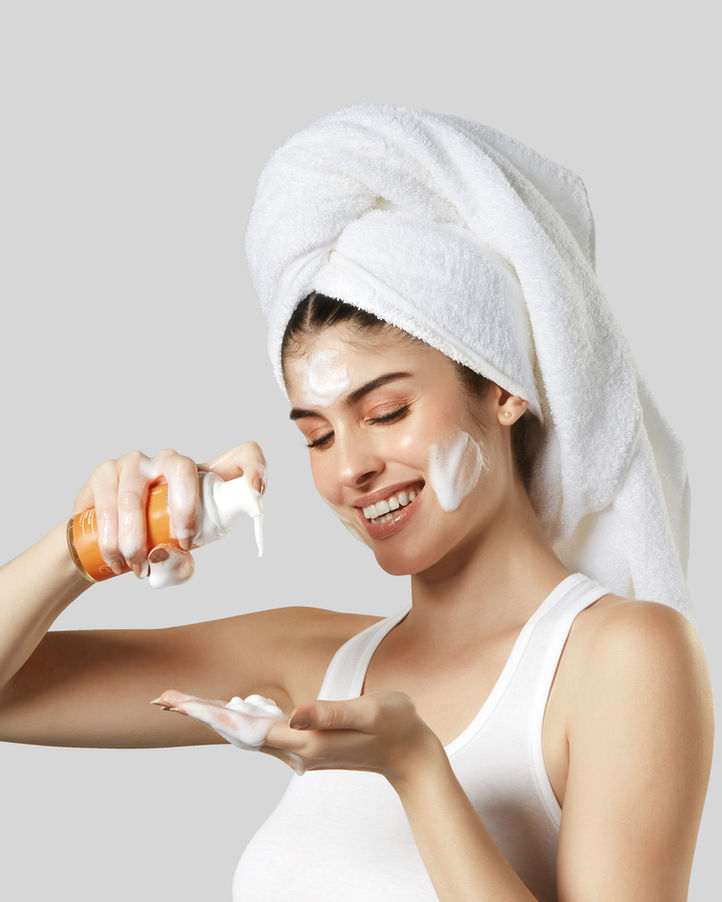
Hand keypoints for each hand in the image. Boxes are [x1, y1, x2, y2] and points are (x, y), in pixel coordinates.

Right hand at [73, 442, 266, 582]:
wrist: (99, 539)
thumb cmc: (151, 539)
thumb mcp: (176, 554)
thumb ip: (181, 562)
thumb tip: (165, 554)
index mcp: (199, 477)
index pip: (238, 455)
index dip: (253, 466)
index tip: (257, 489)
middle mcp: (168, 461)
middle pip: (182, 467)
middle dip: (183, 508)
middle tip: (180, 542)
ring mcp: (135, 463)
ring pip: (136, 495)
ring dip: (135, 538)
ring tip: (137, 566)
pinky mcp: (105, 473)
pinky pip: (107, 502)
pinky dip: (111, 536)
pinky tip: (115, 558)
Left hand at [152, 687, 441, 785]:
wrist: (411, 756)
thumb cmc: (394, 727)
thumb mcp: (368, 713)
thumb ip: (330, 713)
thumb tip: (294, 713)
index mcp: (305, 741)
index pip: (244, 726)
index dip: (208, 711)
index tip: (176, 701)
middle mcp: (295, 751)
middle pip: (236, 731)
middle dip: (200, 712)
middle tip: (163, 698)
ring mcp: (299, 751)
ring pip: (246, 733)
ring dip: (215, 716)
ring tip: (185, 702)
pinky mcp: (305, 745)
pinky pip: (261, 733)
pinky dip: (239, 719)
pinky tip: (231, 708)